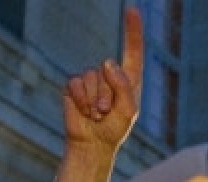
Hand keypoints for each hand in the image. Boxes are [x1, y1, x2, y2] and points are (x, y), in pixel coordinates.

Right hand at [61, 7, 142, 153]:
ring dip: (95, 100)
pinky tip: (85, 111)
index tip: (133, 10)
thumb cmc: (115, 128)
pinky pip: (76, 83)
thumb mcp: (128, 111)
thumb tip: (108, 63)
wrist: (93, 142)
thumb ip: (123, 86)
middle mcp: (109, 75)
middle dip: (109, 94)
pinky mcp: (74, 85)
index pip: (133, 52)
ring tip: (97, 114)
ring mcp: (91, 79)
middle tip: (107, 113)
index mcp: (129, 80)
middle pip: (109, 70)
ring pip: (92, 77)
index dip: (132, 31)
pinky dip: (82, 100)